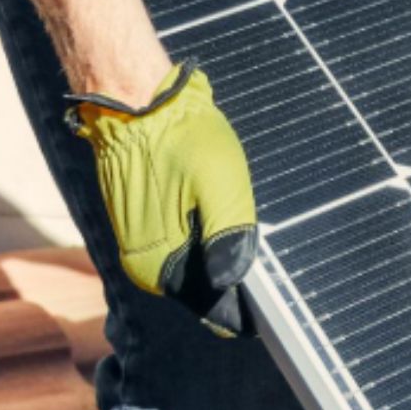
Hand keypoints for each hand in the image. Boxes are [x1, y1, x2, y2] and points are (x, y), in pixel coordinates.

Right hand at [67, 62, 257, 336]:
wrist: (134, 102)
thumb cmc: (181, 138)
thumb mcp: (221, 185)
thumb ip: (230, 239)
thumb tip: (231, 285)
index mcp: (161, 268)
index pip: (215, 307)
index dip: (247, 303)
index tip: (276, 300)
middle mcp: (147, 268)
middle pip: (207, 287)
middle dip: (236, 274)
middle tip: (266, 249)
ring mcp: (143, 248)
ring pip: (197, 265)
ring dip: (221, 251)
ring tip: (237, 217)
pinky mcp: (143, 228)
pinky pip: (184, 245)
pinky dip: (205, 234)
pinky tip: (216, 207)